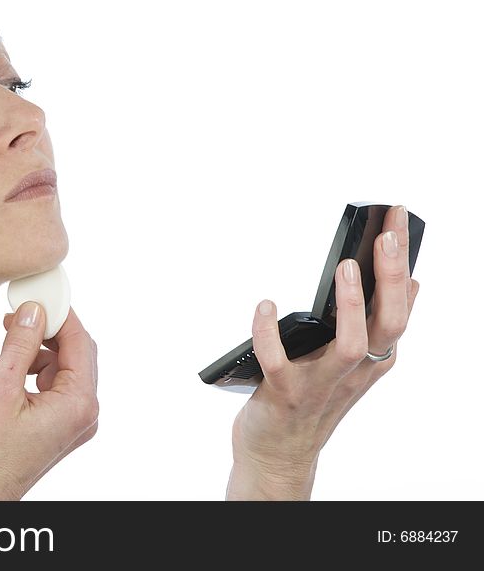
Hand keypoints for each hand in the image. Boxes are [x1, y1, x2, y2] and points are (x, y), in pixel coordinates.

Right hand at [0, 302, 98, 499]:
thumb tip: (33, 310)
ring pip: (61, 368)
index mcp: (78, 403)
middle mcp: (83, 413)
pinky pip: (52, 387)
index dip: (60, 312)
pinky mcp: (57, 428)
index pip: (79, 341)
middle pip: (75, 353)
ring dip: (32, 355)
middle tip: (16, 316)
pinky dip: (29, 375)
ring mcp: (72, 423)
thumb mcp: (0, 389)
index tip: (40, 292)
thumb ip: (20, 345)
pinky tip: (2, 379)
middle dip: (44, 332)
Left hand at [228, 204, 420, 499]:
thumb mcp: (355, 362)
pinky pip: (278, 361)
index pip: (400, 308)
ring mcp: (320, 384)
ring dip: (350, 306)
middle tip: (387, 235)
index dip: (402, 265)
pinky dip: (268, 331)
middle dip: (390, 278)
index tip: (397, 222)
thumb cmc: (312, 400)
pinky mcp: (284, 394)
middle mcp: (353, 371)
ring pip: (349, 345)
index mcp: (371, 359)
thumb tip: (410, 281)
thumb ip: (378, 324)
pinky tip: (264, 305)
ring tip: (346, 267)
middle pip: (388, 323)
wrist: (279, 452)